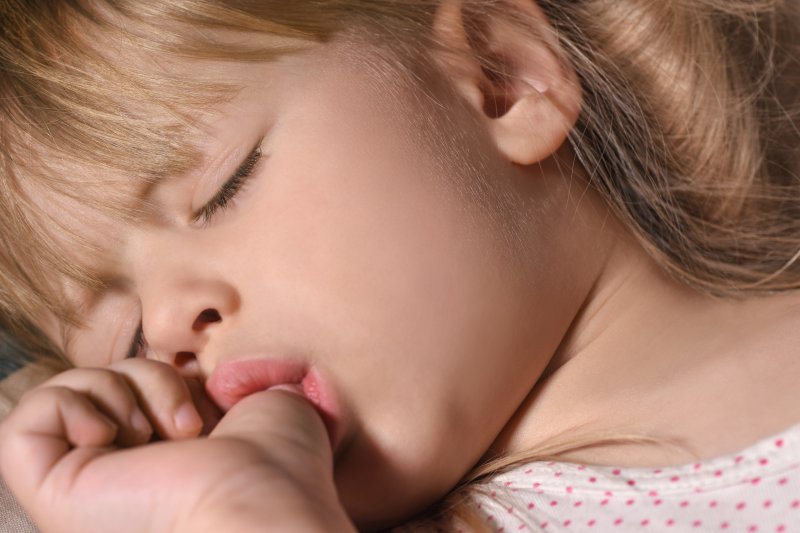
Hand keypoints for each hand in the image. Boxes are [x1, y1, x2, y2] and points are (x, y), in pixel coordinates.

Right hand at [0, 360, 353, 532]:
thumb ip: (238, 386)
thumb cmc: (276, 463)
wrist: (257, 504)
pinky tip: (107, 433)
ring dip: (119, 389)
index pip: (139, 391)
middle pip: (106, 384)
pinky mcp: (50, 491)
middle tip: (189, 426)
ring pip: (68, 395)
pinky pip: (25, 422)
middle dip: (151, 380)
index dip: (170, 378)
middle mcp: (124, 477)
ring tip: (155, 435)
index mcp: (170, 460)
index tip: (211, 403)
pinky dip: (68, 403)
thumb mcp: (266, 403)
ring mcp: (85, 487)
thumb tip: (225, 381)